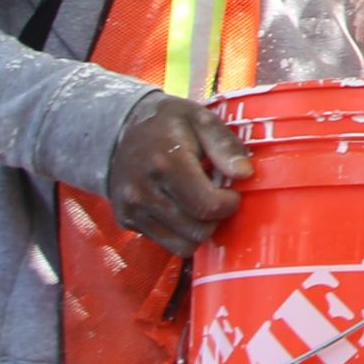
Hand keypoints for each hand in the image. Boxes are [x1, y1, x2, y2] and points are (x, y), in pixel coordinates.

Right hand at [106, 96, 250, 255]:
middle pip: (198, 229)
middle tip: (215, 196)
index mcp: (165, 164)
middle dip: (216, 217)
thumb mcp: (200, 119)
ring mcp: (132, 209)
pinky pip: (166, 244)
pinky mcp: (126, 221)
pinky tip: (181, 209)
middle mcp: (143, 191)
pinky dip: (181, 233)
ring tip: (199, 203)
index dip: (229, 204)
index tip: (230, 191)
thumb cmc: (166, 123)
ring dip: (200, 228)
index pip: (207, 206)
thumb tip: (245, 173)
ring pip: (183, 244)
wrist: (118, 130)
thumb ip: (225, 144)